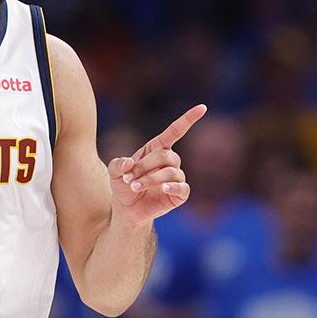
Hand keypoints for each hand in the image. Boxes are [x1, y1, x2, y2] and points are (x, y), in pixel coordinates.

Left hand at [108, 104, 206, 225]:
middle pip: (166, 156)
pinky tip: (161, 190)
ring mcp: (176, 177)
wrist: (126, 209)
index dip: (188, 119)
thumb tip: (130, 162)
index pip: (175, 131)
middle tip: (128, 178)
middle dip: (144, 166)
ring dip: (150, 179)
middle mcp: (170, 161)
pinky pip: (182, 188)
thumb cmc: (123, 186)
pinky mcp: (179, 194)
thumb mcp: (114, 173)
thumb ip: (117, 164)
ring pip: (171, 172)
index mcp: (156, 149)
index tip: (202, 107)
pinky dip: (171, 187)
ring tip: (134, 187)